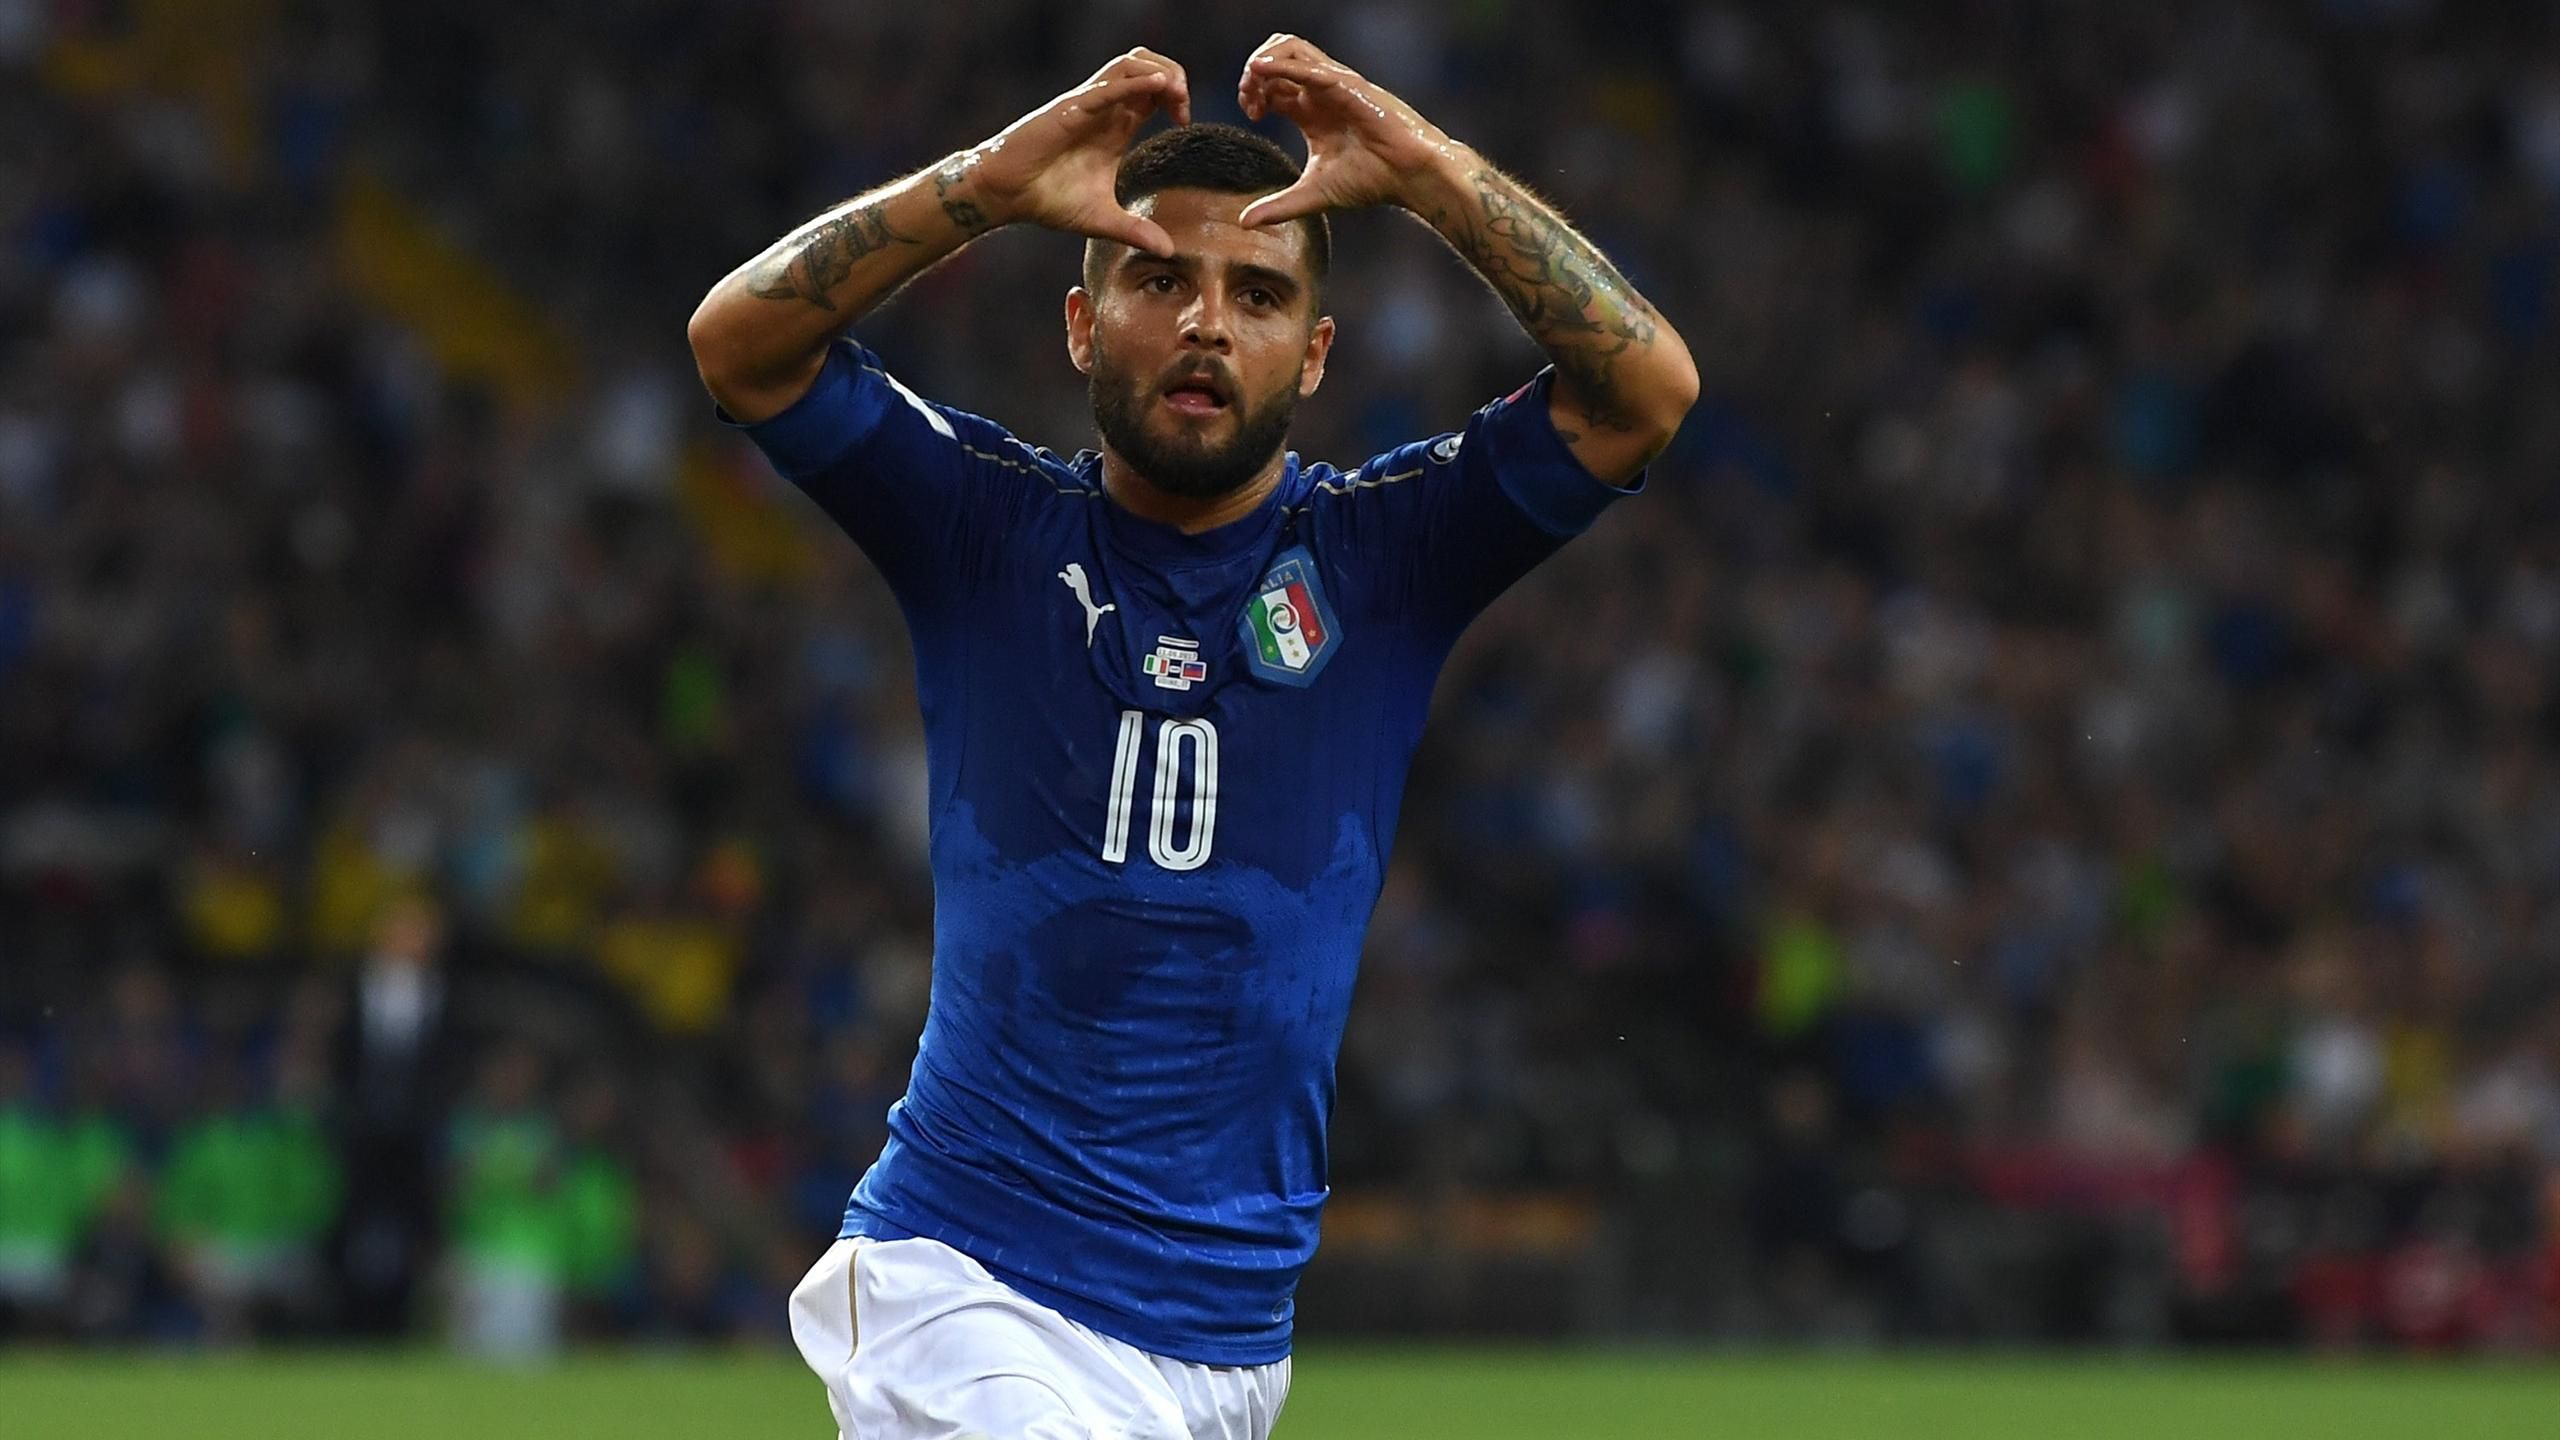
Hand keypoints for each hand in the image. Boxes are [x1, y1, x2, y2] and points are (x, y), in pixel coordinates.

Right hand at [965, 49, 1192, 255]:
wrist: (1007, 196)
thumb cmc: (1048, 200)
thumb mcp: (1102, 219)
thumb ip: (1136, 231)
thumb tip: (1168, 251)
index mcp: (1115, 125)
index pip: (1154, 91)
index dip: (1175, 97)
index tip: (1185, 122)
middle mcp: (1104, 108)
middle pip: (1146, 64)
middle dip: (1174, 76)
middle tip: (1183, 106)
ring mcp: (1087, 105)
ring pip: (1128, 64)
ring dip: (1158, 72)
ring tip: (1175, 93)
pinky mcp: (1070, 110)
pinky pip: (1106, 88)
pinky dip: (1133, 82)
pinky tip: (1157, 85)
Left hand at [1234, 34, 1461, 227]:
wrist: (1409, 176)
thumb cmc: (1371, 180)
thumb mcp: (1313, 194)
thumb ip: (1278, 206)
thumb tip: (1243, 223)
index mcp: (1310, 110)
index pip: (1271, 83)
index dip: (1253, 93)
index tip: (1251, 117)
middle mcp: (1319, 91)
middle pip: (1275, 56)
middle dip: (1252, 72)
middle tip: (1247, 101)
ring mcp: (1334, 84)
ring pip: (1290, 47)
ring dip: (1263, 61)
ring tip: (1253, 86)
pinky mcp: (1348, 86)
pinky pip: (1310, 67)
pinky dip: (1282, 65)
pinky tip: (1261, 71)